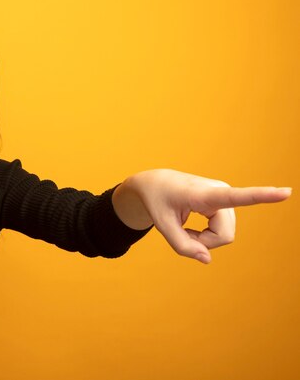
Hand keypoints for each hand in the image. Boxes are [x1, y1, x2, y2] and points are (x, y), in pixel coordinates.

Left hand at [112, 169, 291, 263]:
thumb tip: (207, 259)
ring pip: (224, 236)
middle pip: (223, 236)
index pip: (235, 196)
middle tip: (182, 230)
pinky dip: (205, 236)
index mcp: (204, 194)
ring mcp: (225, 198)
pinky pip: (222, 233)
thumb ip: (182, 246)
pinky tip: (192, 225)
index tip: (286, 192)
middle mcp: (220, 192)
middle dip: (202, 242)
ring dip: (203, 238)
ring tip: (186, 224)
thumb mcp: (161, 226)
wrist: (157, 184)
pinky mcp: (226, 204)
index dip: (262, 195)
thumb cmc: (158, 201)